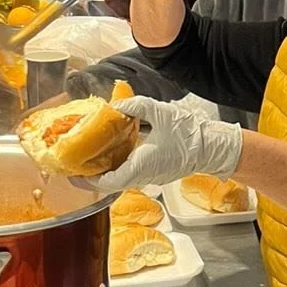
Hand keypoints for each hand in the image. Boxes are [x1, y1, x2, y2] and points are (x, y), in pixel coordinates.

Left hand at [81, 95, 241, 192]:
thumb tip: (117, 104)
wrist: (214, 147)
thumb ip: (136, 107)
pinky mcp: (157, 171)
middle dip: (92, 174)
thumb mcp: (159, 113)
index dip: (86, 181)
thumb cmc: (189, 135)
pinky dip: (120, 162)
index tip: (73, 174)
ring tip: (92, 152)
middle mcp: (143, 176)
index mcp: (139, 167)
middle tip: (77, 161)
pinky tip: (116, 146)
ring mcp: (150, 175)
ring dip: (106, 168)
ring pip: (121, 176)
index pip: (106, 182)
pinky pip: (132, 171)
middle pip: (110, 181)